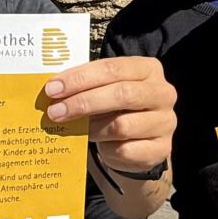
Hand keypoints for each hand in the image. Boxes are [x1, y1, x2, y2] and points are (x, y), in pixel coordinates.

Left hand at [43, 56, 175, 173]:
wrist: (139, 142)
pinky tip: (99, 146)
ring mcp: (165, 122)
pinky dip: (106, 149)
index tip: (53, 89)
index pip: (112, 68)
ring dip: (92, 128)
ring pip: (122, 125)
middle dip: (83, 102)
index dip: (81, 78)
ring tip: (74, 128)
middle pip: (121, 94)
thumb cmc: (117, 108)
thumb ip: (86, 86)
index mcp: (149, 69)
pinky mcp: (161, 148)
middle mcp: (162, 93)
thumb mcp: (105, 90)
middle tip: (55, 112)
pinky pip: (126, 150)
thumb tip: (53, 91)